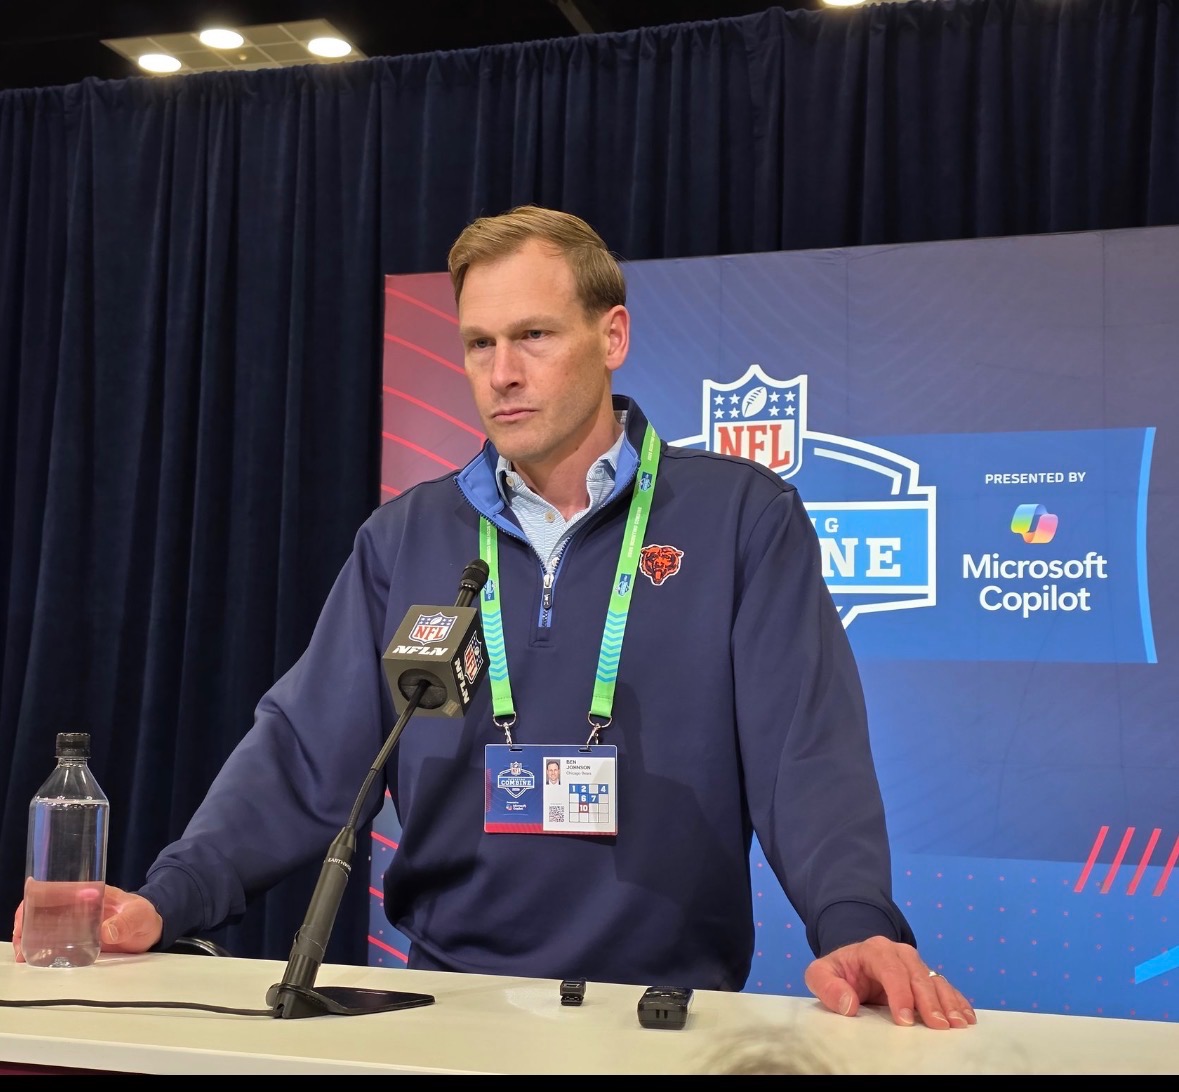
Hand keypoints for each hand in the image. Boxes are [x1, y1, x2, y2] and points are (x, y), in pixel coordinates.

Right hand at [12, 883, 162, 961]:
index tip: (25, 916)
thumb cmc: (145, 916)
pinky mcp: (77, 940)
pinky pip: (54, 942)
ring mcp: (76, 924)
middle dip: (26, 923)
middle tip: (21, 942)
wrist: (151, 928)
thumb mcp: (139, 916)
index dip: (35, 901)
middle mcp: (78, 907)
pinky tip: (34, 959)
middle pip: (43, 910)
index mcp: (89, 893)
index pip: (55, 890)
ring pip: (44, 926)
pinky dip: (41, 949)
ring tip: (23, 954)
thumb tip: (107, 931)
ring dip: (29, 938)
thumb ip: (126, 923)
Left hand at [803, 936, 976, 1028]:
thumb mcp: (820, 974)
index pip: (890, 969)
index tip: (904, 1020)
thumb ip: (826, 986)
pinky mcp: (926, 976)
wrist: (852, 962)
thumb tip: (848, 1005)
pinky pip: (945, 986)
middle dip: (929, 1001)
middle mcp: (899, 953)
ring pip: (936, 979)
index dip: (899, 994)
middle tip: (939, 1026)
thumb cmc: (838, 971)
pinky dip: (957, 1001)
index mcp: (874, 949)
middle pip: (918, 974)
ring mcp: (916, 963)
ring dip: (948, 1002)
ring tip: (957, 1025)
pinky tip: (966, 1017)